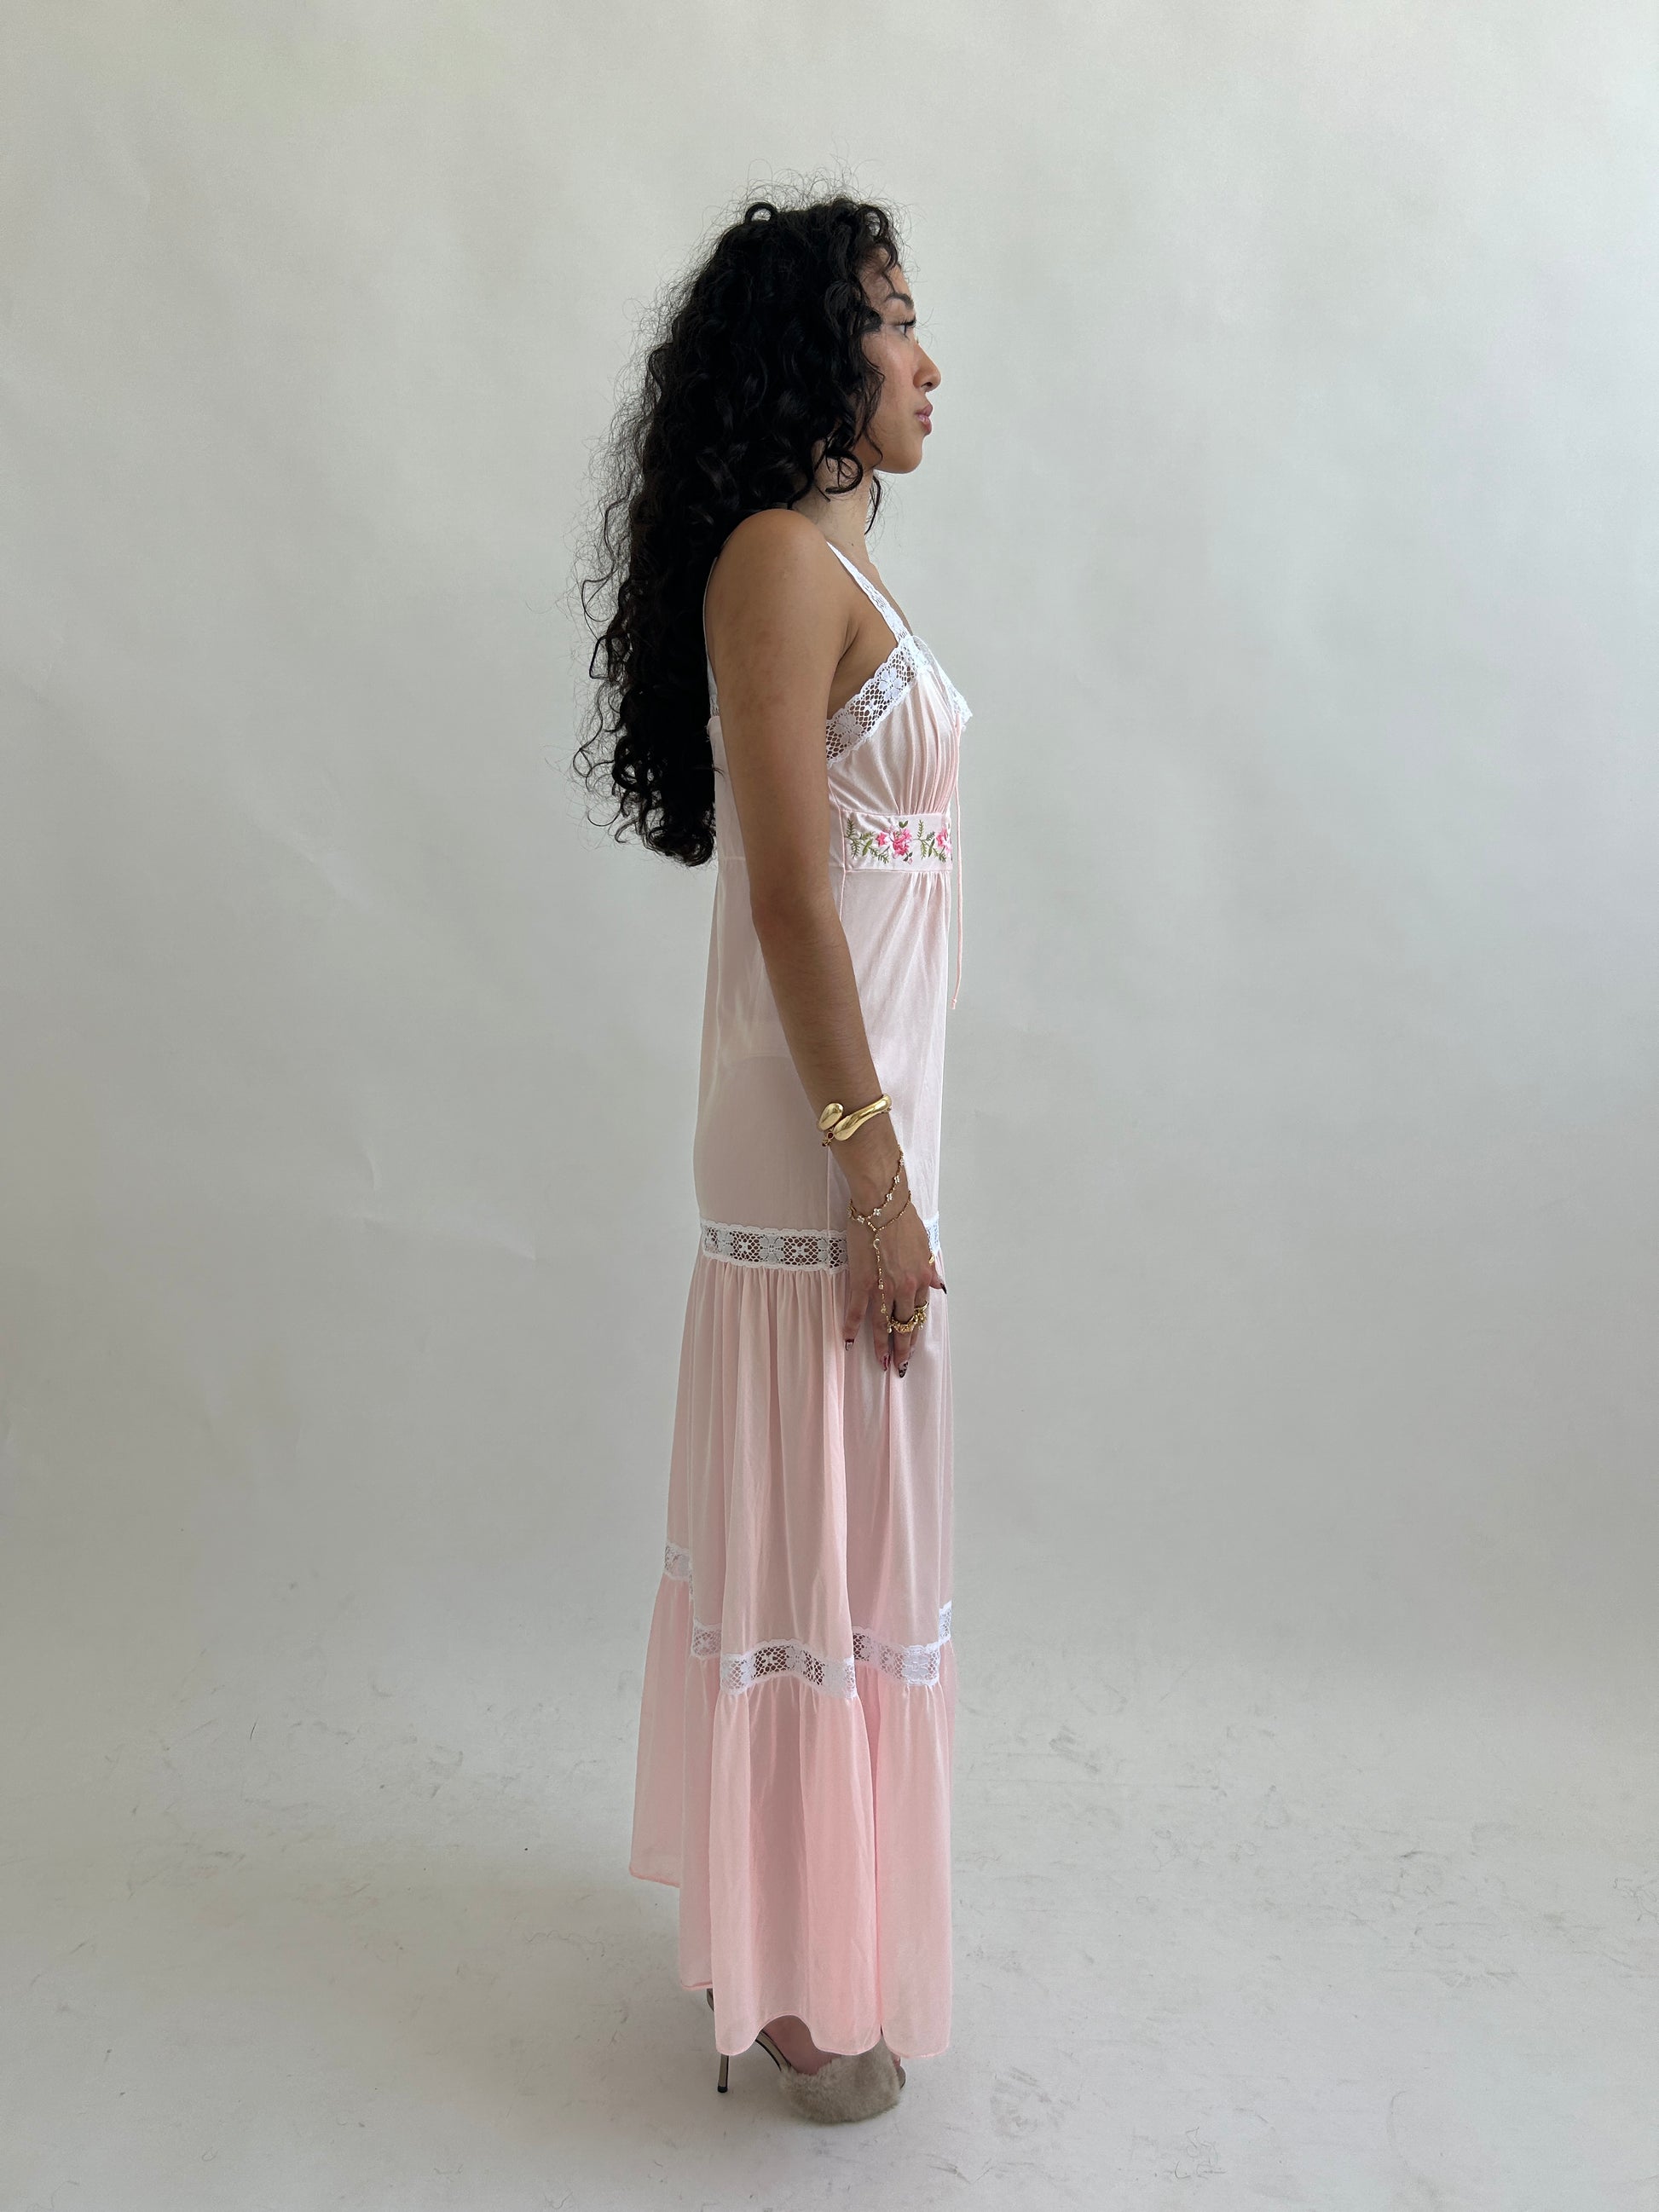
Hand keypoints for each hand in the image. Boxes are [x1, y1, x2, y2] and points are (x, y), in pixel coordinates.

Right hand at [843, 1197, 946, 1376]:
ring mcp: (884, 1286)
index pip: (919, 1311)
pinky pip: (858, 1310)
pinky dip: (852, 1327)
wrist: (882, 1204)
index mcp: (922, 1277)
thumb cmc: (902, 1218)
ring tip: (881, 1362)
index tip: (912, 1344)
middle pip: (905, 1324)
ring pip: (883, 1323)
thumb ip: (930, 1267)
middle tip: (900, 1366)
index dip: (915, 1329)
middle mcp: (906, 1286)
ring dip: (882, 1345)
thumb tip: (939, 1284)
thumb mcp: (924, 1244)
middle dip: (902, 1347)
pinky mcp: (863, 1281)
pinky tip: (849, 1342)